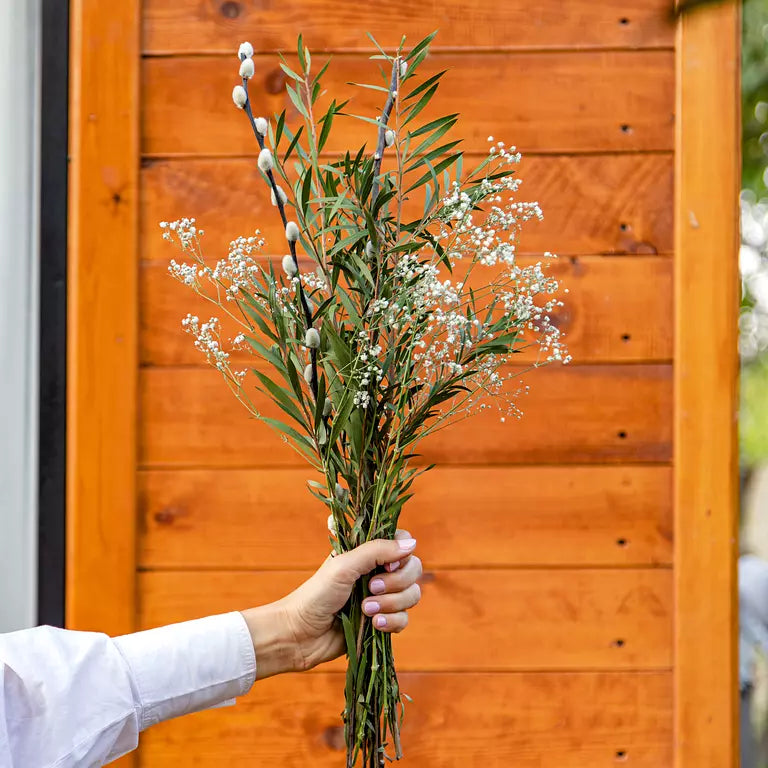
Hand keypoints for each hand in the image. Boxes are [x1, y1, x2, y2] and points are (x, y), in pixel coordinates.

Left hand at [241, 531, 421, 678]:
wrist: (300, 635)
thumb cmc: (316, 594)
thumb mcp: (345, 565)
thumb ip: (377, 550)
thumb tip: (412, 543)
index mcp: (368, 553)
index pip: (403, 543)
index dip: (402, 554)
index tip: (388, 564)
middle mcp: (378, 572)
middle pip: (413, 570)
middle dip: (396, 582)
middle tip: (372, 588)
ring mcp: (382, 598)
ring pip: (411, 595)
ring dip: (391, 603)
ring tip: (366, 609)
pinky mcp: (381, 622)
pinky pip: (404, 620)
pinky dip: (391, 622)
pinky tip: (373, 624)